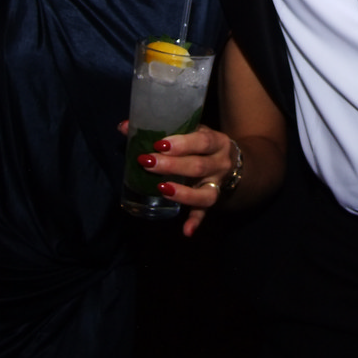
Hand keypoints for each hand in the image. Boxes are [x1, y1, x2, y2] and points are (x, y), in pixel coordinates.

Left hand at [118, 119, 236, 237]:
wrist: (234, 162)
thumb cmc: (202, 144)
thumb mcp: (191, 132)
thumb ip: (162, 129)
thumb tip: (124, 126)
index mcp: (216, 141)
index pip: (202, 140)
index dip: (182, 143)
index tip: (159, 143)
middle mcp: (220, 164)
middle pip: (198, 166)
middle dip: (172, 166)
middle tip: (148, 163)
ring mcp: (217, 184)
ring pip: (205, 192)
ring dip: (183, 193)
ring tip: (162, 189)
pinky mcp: (212, 201)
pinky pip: (204, 213)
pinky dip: (196, 221)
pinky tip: (186, 231)